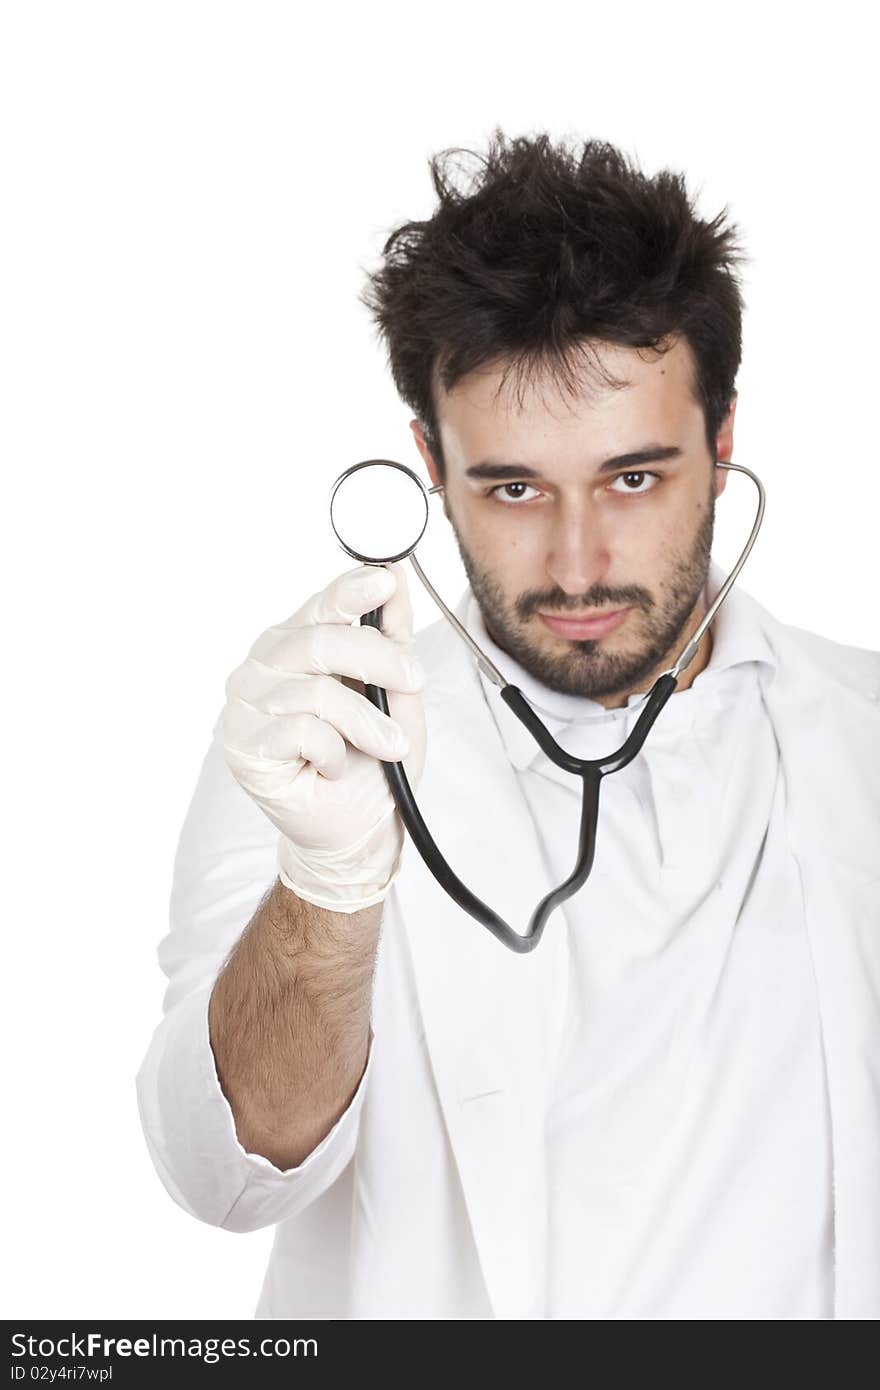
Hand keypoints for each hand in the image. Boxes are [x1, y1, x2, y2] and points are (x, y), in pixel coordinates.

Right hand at [222, 562, 425, 911]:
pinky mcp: (244, 745)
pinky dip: (332, 751)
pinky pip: (300, 731)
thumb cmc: (372, 758)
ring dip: (366, 723)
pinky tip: (334, 765)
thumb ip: (392, 636)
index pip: (321, 604)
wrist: (357, 826)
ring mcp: (247, 704)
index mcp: (296, 641)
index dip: (351, 589)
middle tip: (414, 681)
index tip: (385, 580)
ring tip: (388, 747)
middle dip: (379, 660)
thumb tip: (396, 579)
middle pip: (320, 642)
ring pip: (316, 692)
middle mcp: (264, 664)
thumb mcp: (396, 690)